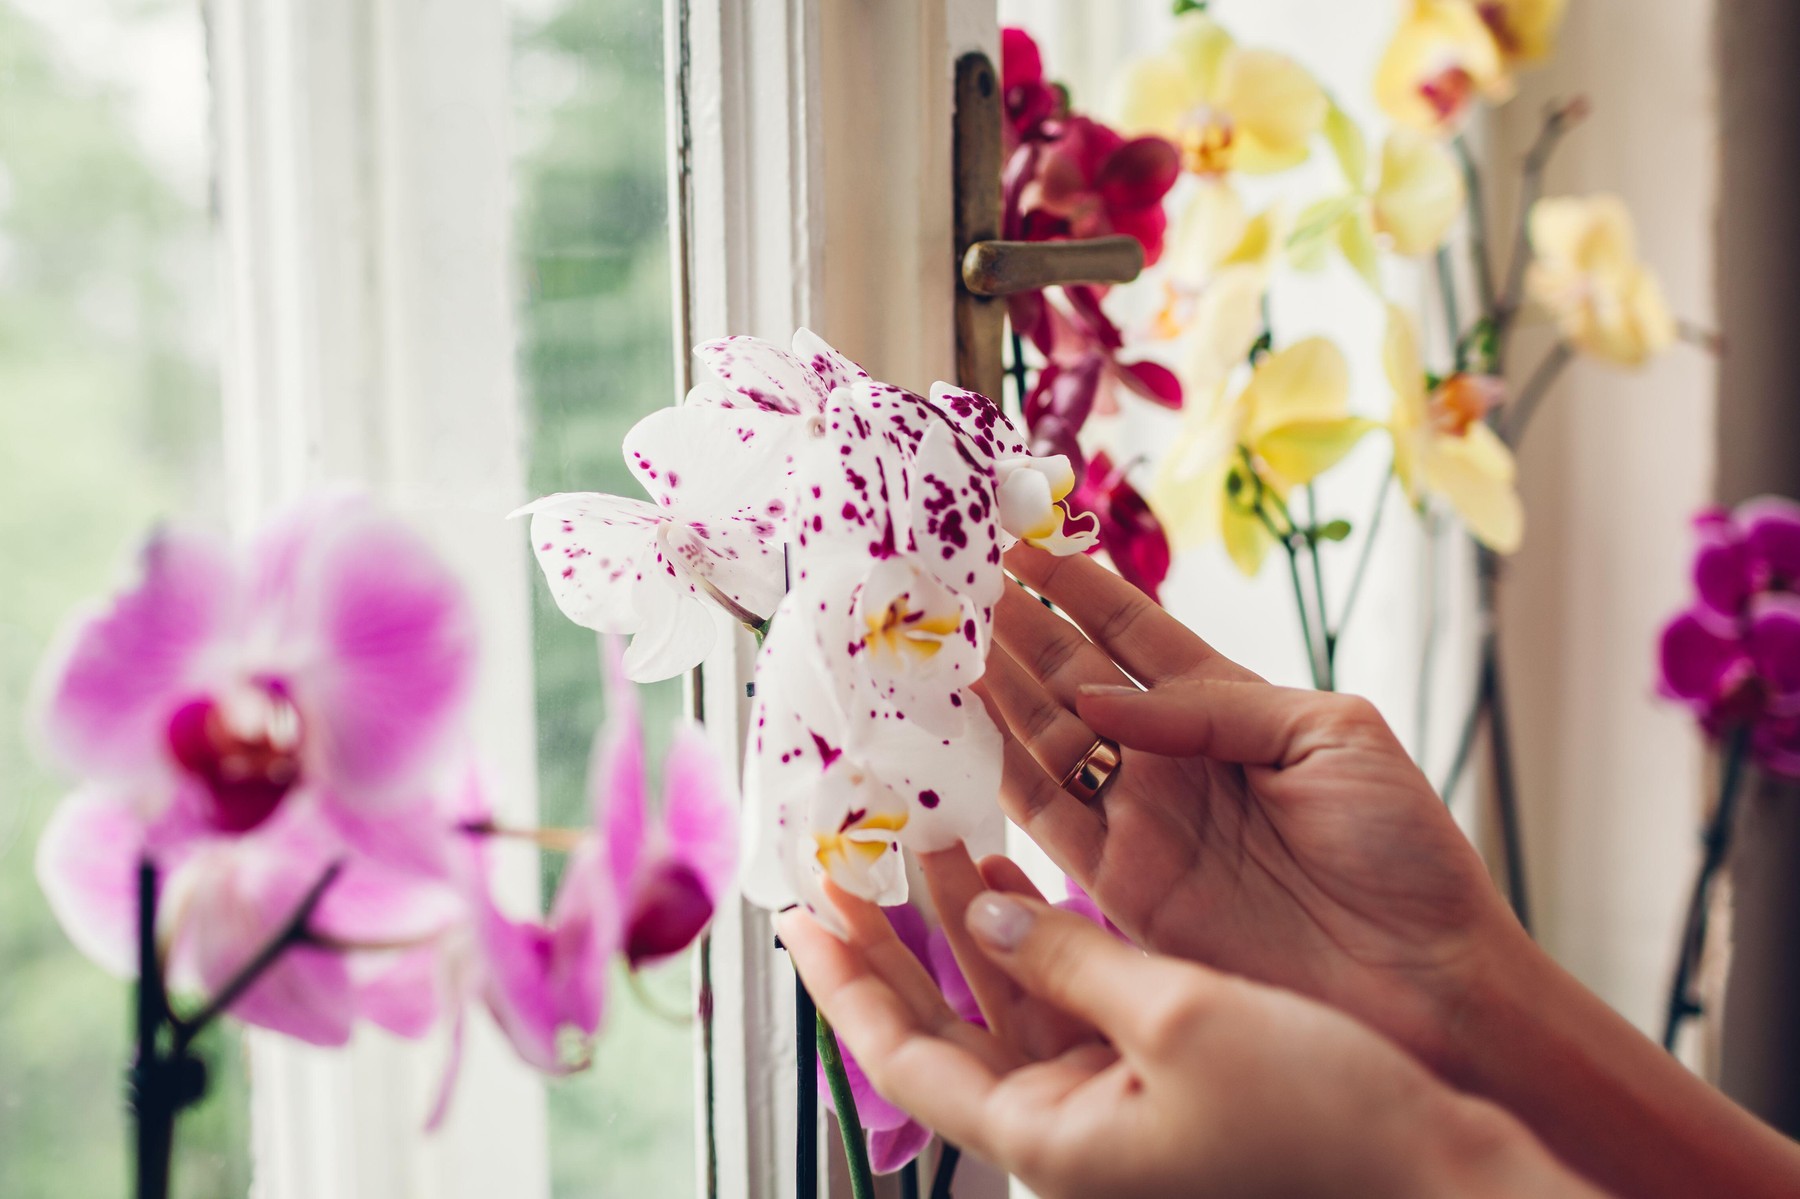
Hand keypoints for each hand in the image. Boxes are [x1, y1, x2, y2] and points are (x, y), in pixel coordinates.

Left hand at [781, 850, 1597, 1198]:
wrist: (1431, 1160)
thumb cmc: (1316, 1109)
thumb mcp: (1177, 1017)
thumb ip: (1068, 957)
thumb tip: (985, 912)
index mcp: (1049, 1135)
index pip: (903, 1056)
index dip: (844, 984)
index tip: (799, 916)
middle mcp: (1063, 1122)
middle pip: (938, 1025)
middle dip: (887, 942)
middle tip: (839, 867)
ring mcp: (1104, 1096)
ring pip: (998, 996)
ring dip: (958, 919)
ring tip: (922, 837)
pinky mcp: (1148, 1068)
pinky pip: (1059, 992)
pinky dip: (1029, 930)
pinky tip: (1013, 871)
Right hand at [978, 544, 1524, 1074]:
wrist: (1422, 983)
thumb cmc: (1404, 852)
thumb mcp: (1332, 735)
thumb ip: (1214, 705)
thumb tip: (1098, 697)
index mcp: (1229, 707)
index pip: (1131, 630)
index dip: (1075, 585)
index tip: (1018, 538)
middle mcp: (1172, 756)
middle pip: (1072, 676)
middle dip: (1014, 625)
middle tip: (953, 579)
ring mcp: (1142, 819)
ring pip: (1042, 738)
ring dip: (991, 686)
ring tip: (938, 635)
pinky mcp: (1119, 885)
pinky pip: (1041, 816)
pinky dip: (992, 771)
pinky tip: (955, 722)